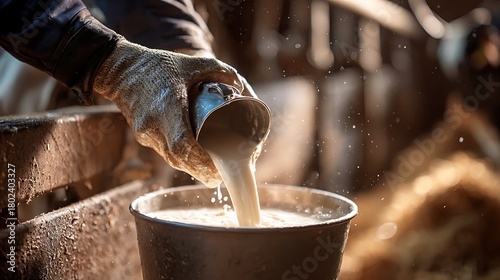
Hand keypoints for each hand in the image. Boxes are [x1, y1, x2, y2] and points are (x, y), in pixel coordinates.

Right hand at [92, 39, 251, 186]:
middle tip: (221, 176)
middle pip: (179, 159)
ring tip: (212, 172)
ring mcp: (146, 134)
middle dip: (202, 172)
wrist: (119, 70)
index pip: (182, 144)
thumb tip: (240, 84)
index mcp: (167, 108)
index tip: (218, 170)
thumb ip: (217, 70)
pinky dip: (181, 159)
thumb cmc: (156, 65)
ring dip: (192, 168)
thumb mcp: (189, 63)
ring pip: (172, 160)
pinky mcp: (143, 137)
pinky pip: (165, 153)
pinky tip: (195, 160)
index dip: (201, 161)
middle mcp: (155, 126)